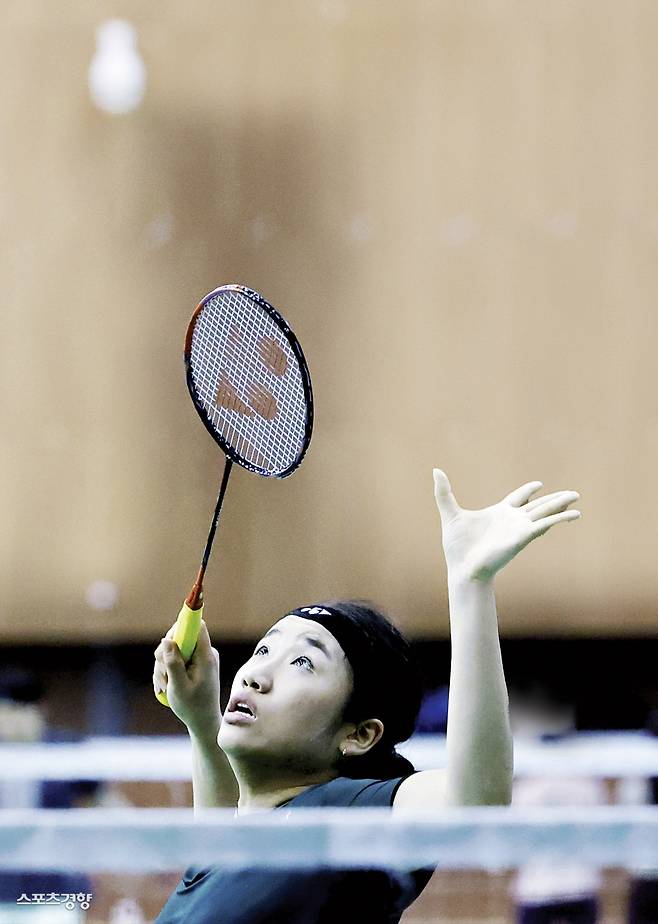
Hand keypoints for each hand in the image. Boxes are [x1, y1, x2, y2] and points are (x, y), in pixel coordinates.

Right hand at [153, 620, 220, 739]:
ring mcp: (198, 659)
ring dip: (163, 668)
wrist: (203, 722)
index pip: (196, 627)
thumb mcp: (179, 686)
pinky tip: (165, 687)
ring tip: (165, 686)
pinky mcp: (192, 665)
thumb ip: (173, 662)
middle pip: (178, 638)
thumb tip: (166, 639)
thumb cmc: (193, 706)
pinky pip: (175, 660)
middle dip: (164, 656)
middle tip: (163, 676)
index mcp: (206, 656)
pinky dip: (166, 672)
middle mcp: (204, 653)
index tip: (166, 644)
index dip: (179, 629)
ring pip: (172, 651)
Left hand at [432, 468, 580, 581]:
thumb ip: (444, 492)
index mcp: (498, 513)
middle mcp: (512, 520)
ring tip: (577, 497)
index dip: (528, 491)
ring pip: (545, 512)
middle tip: (572, 492)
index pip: (517, 498)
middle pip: (538, 505)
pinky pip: (544, 525)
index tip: (539, 484)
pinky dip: (559, 518)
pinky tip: (573, 515)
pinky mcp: (523, 537)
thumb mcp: (450, 513)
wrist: (463, 568)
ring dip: (561, 505)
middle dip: (554, 498)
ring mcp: (519, 528)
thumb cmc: (457, 547)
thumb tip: (436, 470)